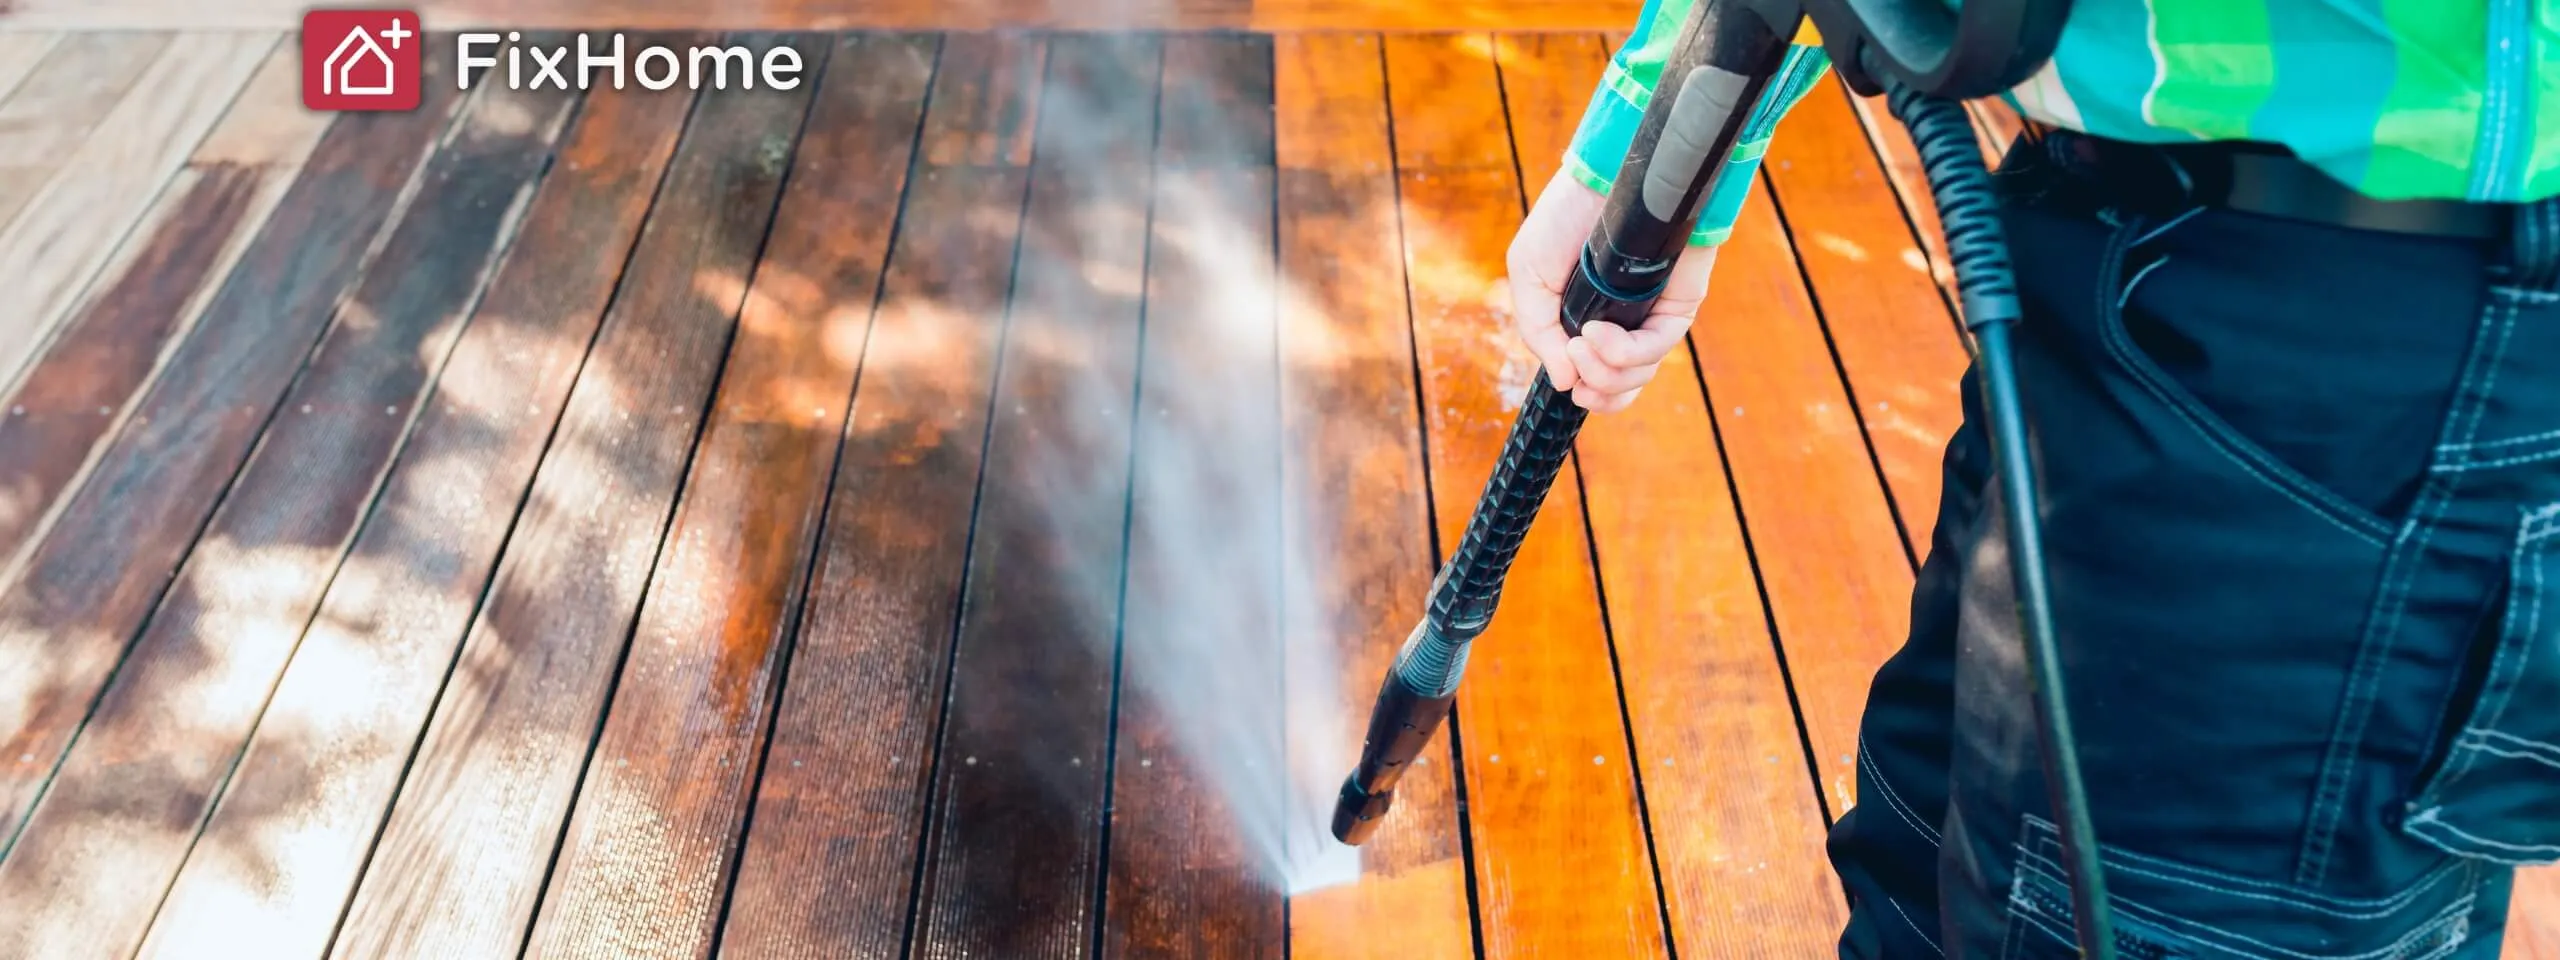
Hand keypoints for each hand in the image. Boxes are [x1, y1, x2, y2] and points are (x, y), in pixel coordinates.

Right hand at [1505, 167, 1717, 412]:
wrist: (1603, 177)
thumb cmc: (1564, 219)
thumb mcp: (1529, 278)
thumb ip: (1539, 333)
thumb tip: (1563, 382)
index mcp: (1591, 323)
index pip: (1600, 380)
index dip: (1590, 395)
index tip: (1571, 386)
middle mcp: (1626, 325)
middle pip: (1622, 388)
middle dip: (1598, 390)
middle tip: (1576, 360)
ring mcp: (1653, 315)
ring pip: (1640, 374)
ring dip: (1606, 371)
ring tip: (1584, 340)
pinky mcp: (1678, 303)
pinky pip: (1659, 346)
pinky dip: (1624, 351)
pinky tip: (1599, 331)